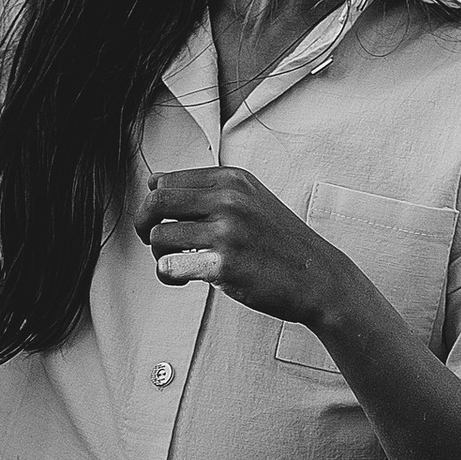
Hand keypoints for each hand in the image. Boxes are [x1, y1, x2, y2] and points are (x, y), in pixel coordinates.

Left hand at [133, 167, 348, 325]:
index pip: (166, 181)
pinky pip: (170, 266)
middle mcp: (229, 200)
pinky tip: (184, 279)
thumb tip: (155, 184)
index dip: (153, 203)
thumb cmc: (280, 242)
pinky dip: (168, 275)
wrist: (317, 276)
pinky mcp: (224, 266)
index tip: (161, 221)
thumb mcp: (252, 199)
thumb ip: (209, 190)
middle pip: (156, 202)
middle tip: (151, 241)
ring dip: (159, 255)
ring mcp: (227, 232)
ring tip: (178, 264)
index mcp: (233, 180)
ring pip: (159, 237)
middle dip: (144, 224)